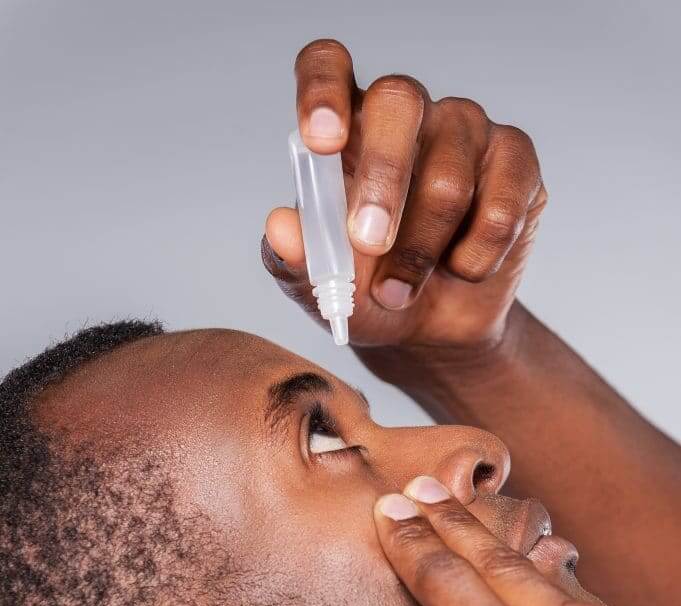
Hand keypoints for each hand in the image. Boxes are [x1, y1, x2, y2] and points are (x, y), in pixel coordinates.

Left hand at [262, 38, 545, 351]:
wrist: (429, 330)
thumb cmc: (368, 292)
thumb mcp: (318, 287)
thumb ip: (294, 258)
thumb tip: (281, 226)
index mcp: (347, 128)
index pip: (328, 66)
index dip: (323, 90)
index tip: (322, 141)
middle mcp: (408, 115)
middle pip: (399, 100)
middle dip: (383, 180)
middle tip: (368, 243)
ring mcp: (466, 132)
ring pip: (449, 177)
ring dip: (421, 253)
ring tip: (402, 291)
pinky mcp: (516, 164)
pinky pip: (500, 209)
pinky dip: (475, 259)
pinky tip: (462, 270)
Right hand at [291, 479, 680, 605]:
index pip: (447, 580)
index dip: (411, 542)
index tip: (387, 510)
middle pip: (498, 559)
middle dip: (453, 520)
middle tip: (422, 487)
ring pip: (552, 576)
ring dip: (509, 550)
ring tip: (473, 521)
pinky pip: (597, 603)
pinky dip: (562, 589)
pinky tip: (545, 582)